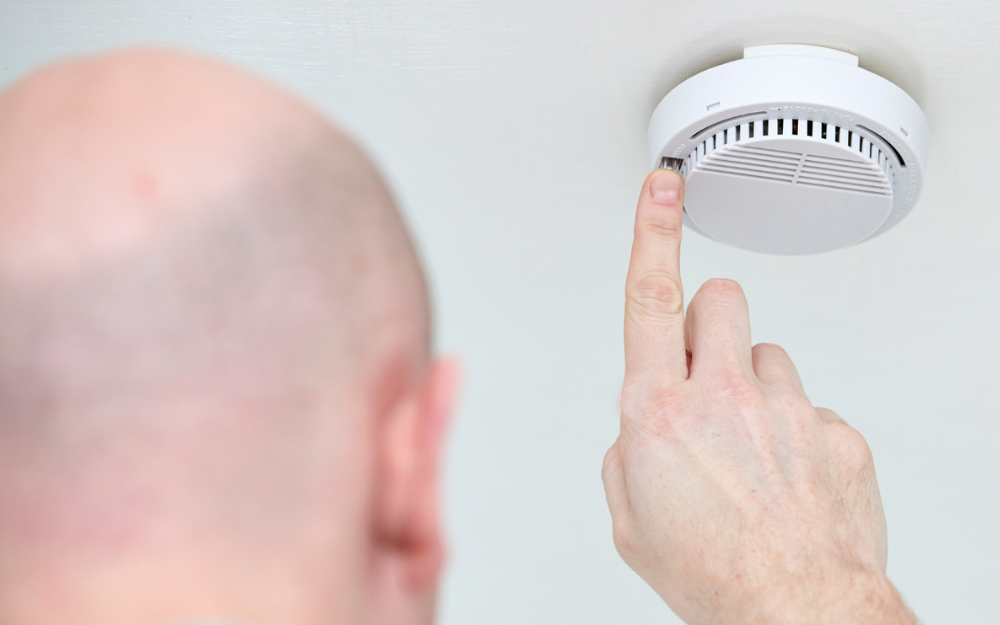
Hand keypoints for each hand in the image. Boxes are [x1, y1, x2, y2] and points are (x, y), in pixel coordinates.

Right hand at [601, 169, 915, 624]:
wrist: (796, 610)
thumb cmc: (712, 573)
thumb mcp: (629, 516)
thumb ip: (628, 449)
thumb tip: (645, 427)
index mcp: (658, 413)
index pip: (651, 297)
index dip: (653, 232)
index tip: (661, 187)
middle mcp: (723, 397)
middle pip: (721, 300)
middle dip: (709, 321)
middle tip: (707, 368)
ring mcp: (787, 409)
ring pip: (768, 354)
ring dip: (752, 385)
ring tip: (750, 448)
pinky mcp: (835, 430)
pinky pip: (809, 406)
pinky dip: (795, 432)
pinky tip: (787, 477)